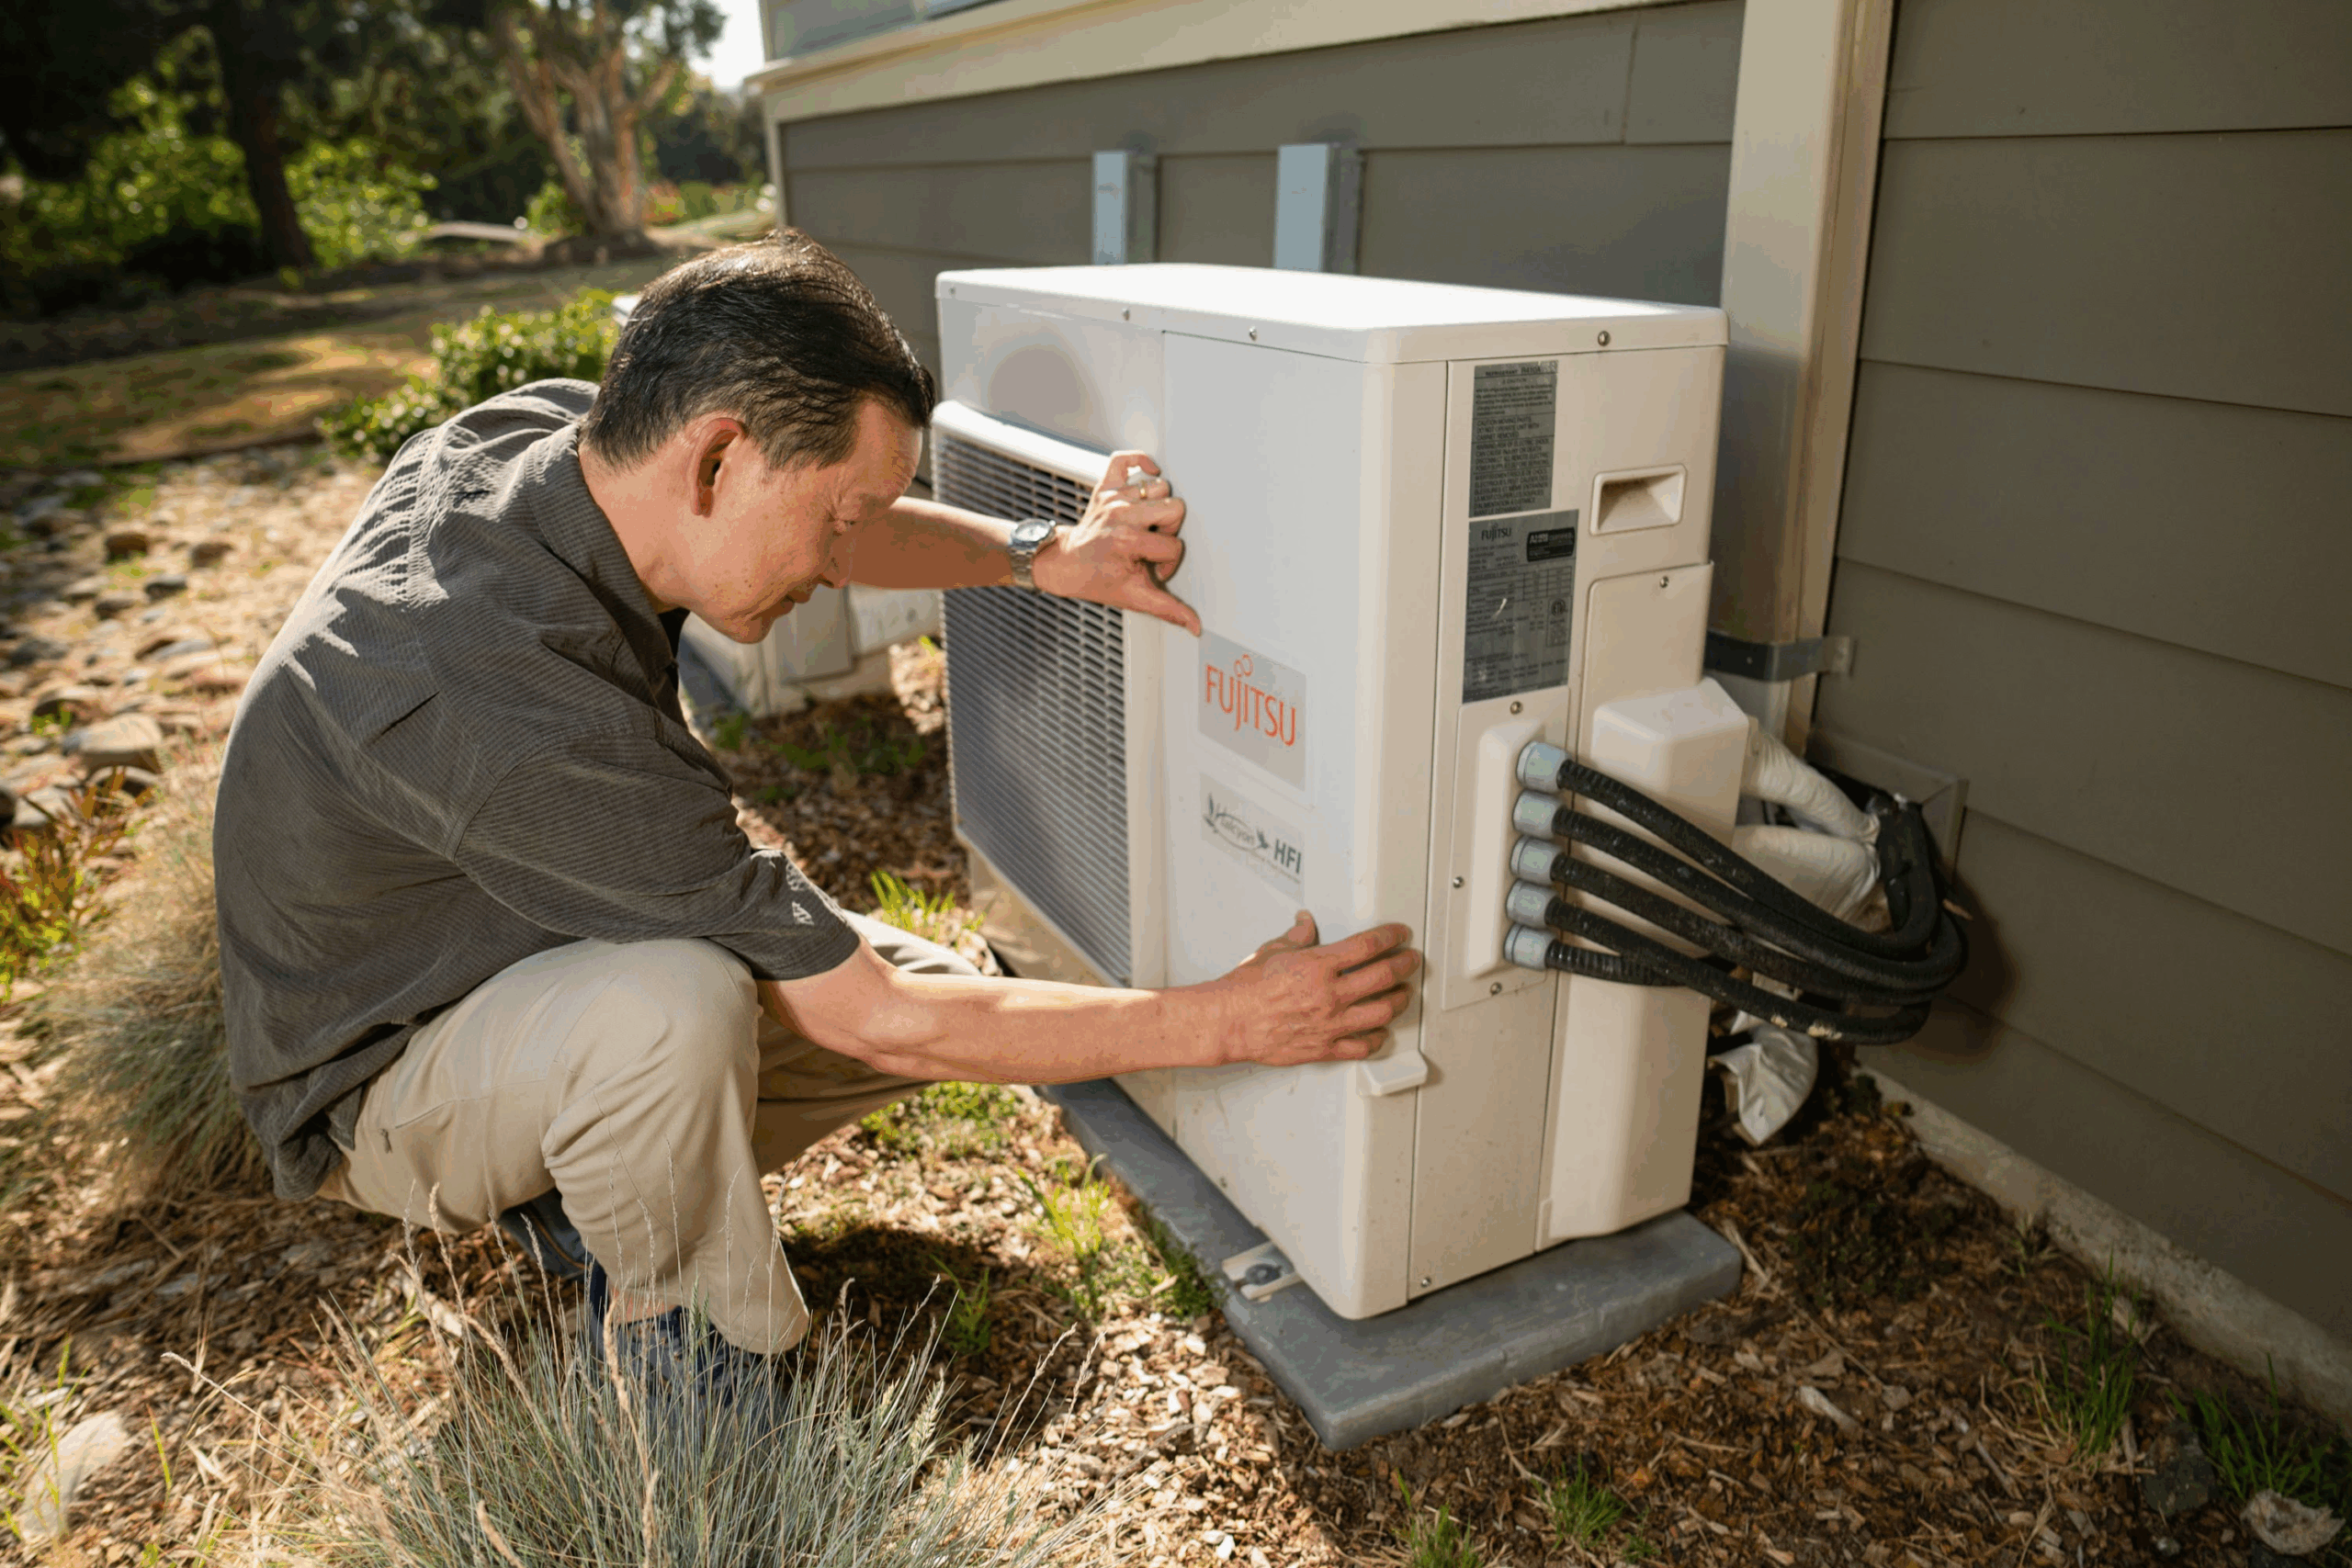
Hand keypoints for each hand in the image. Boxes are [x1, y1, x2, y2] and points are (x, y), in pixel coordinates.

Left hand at [1030, 450, 1200, 634]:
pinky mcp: (1105, 487)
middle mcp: (1122, 514)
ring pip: (1159, 487)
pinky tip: (1147, 478)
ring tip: (1145, 525)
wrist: (1064, 565)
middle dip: (1168, 531)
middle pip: (1173, 509)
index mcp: (1128, 540)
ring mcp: (1113, 498)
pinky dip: (1139, 463)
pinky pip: (1124, 460)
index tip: (1153, 570)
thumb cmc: (1095, 579)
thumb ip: (1168, 609)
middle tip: (1151, 545)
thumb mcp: (1134, 597)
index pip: (1173, 545)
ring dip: (1157, 507)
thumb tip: (1195, 625)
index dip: (1168, 563)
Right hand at [1210, 912, 1420, 1066]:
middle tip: (1411, 961)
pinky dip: (1377, 1038)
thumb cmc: (1245, 990)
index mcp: (1319, 965)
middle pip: (1384, 976)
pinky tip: (1381, 1032)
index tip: (1400, 934)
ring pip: (1382, 1012)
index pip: (1369, 945)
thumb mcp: (1271, 951)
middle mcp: (1330, 994)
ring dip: (1399, 1000)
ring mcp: (1331, 1023)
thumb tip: (1305, 925)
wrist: (1229, 1022)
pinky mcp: (1324, 1047)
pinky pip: (1362, 1046)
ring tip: (1403, 993)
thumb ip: (1295, 937)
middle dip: (1405, 965)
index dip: (1391, 937)